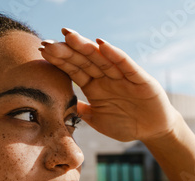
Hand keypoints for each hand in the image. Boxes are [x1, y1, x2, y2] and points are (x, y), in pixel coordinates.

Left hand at [39, 28, 181, 142]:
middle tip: (49, 41)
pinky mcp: (139, 79)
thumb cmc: (125, 124)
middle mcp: (105, 77)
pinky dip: (114, 54)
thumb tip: (62, 107)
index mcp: (94, 86)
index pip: (73, 70)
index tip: (42, 51)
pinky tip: (101, 44)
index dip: (59, 60)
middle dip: (66, 50)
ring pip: (101, 58)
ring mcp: (121, 76)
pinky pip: (125, 65)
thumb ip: (82, 112)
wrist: (152, 130)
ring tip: (69, 36)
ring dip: (85, 47)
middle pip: (83, 60)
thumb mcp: (98, 120)